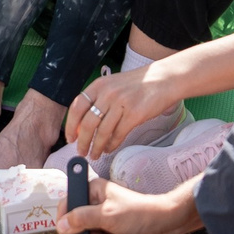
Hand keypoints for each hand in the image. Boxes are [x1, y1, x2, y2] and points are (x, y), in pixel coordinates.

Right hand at [59, 173, 205, 233]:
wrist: (166, 222)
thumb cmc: (140, 212)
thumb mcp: (107, 215)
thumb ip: (81, 219)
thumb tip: (61, 224)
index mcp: (93, 190)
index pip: (67, 204)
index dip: (65, 221)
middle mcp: (96, 202)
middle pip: (78, 224)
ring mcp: (105, 217)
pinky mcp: (113, 229)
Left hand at [66, 60, 185, 160]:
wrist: (163, 79)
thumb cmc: (137, 85)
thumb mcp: (113, 85)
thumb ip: (98, 101)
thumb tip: (81, 125)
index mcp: (98, 85)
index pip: (77, 107)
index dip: (70, 125)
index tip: (70, 138)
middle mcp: (107, 94)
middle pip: (87, 123)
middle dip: (82, 141)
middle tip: (81, 151)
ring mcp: (121, 104)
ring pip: (102, 132)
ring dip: (97, 147)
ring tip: (95, 154)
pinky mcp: (134, 114)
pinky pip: (118, 134)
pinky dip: (111, 145)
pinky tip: (109, 149)